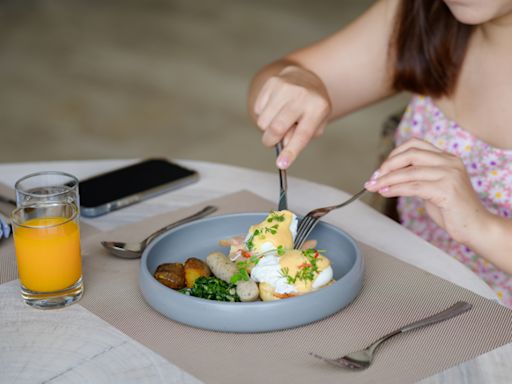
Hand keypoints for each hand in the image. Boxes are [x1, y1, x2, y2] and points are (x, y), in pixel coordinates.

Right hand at [253, 65, 330, 168]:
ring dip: (267, 128)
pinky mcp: (271, 83)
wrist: (305, 76)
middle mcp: (302, 95)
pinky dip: (263, 114)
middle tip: (271, 142)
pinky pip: (258, 110)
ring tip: (278, 119)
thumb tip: (283, 144)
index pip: (302, 135)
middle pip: (277, 128)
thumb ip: (300, 137)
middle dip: (270, 141)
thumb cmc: (311, 107)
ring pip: (263, 122)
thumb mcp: (316, 124)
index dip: (291, 152)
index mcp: (318, 108)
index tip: (281, 164)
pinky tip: (274, 108)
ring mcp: (285, 87)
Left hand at [364, 138, 491, 244]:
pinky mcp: (446, 190)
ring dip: (387, 179)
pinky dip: (395, 189)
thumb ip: (416, 178)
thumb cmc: (452, 209)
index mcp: (447, 157)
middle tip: (374, 178)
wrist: (476, 227)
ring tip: (374, 186)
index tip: (381, 169)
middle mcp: (449, 162)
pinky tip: (385, 192)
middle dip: (387, 165)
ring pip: (409, 172)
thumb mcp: (432, 187)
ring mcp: (449, 174)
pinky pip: (413, 186)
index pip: (415, 145)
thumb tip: (388, 176)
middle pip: (410, 154)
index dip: (394, 154)